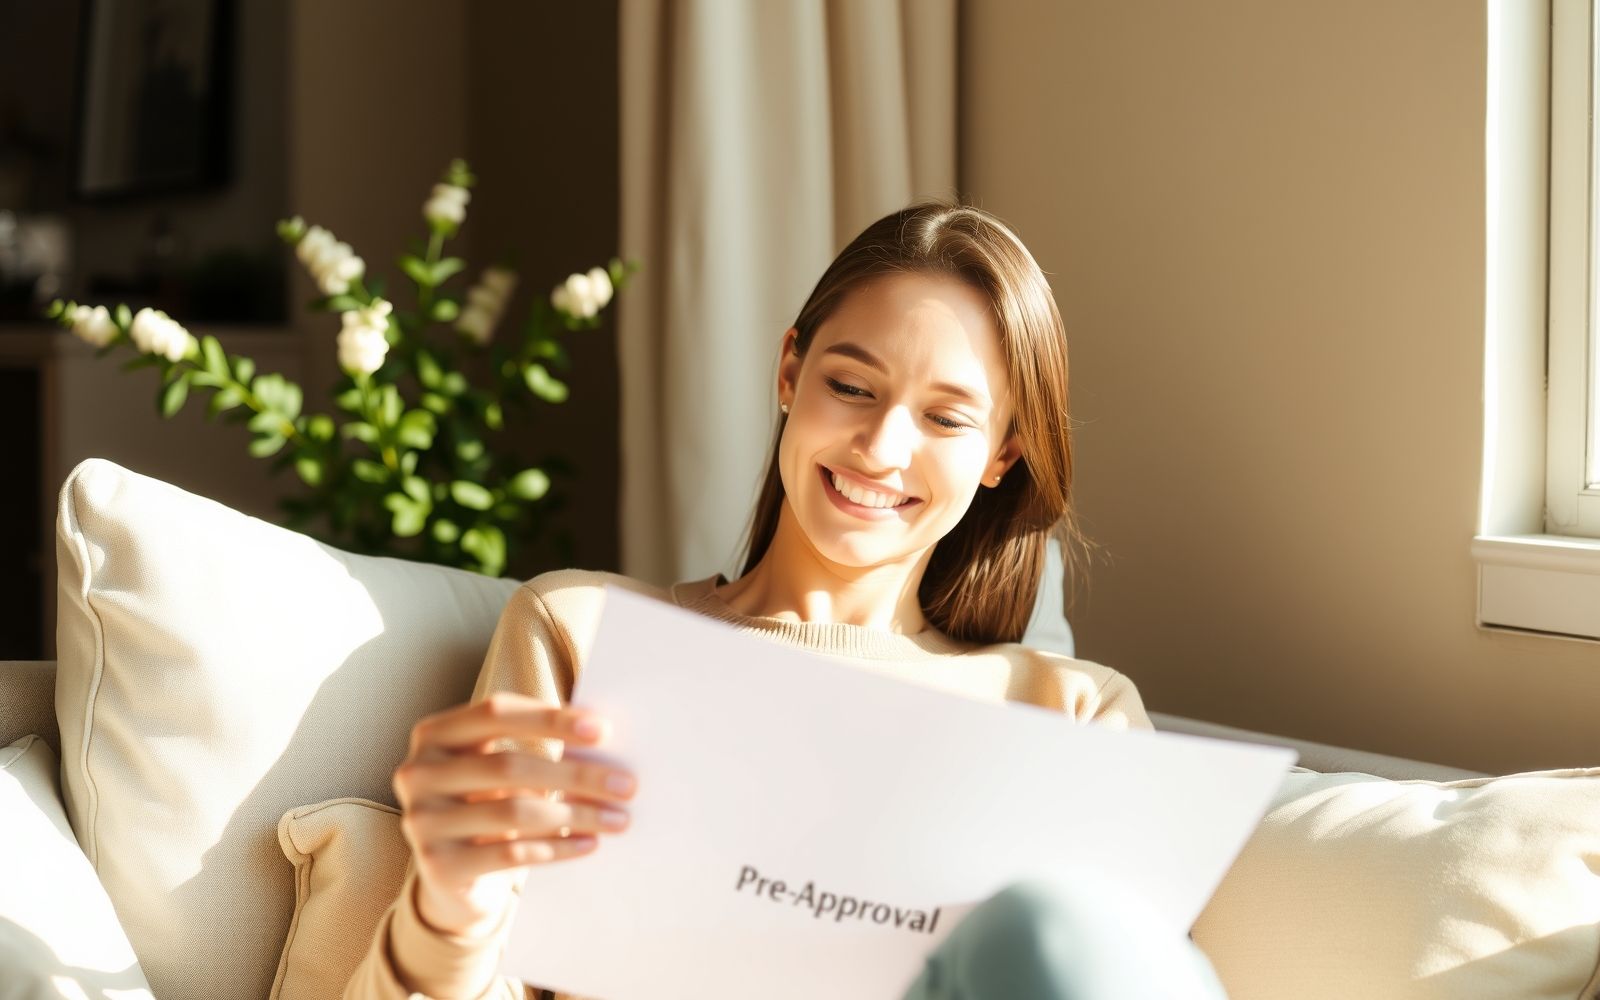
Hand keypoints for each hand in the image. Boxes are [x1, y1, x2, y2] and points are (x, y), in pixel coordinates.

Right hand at [393, 691, 637, 937]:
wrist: (453, 877)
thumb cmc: (489, 805)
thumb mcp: (502, 770)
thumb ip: (535, 747)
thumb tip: (603, 738)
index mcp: (434, 734)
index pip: (496, 712)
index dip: (551, 718)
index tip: (603, 731)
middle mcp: (418, 772)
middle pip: (510, 764)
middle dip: (576, 775)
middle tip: (626, 785)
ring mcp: (422, 821)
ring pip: (514, 811)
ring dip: (576, 814)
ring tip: (618, 819)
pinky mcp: (437, 866)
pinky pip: (511, 853)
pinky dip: (557, 849)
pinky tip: (590, 844)